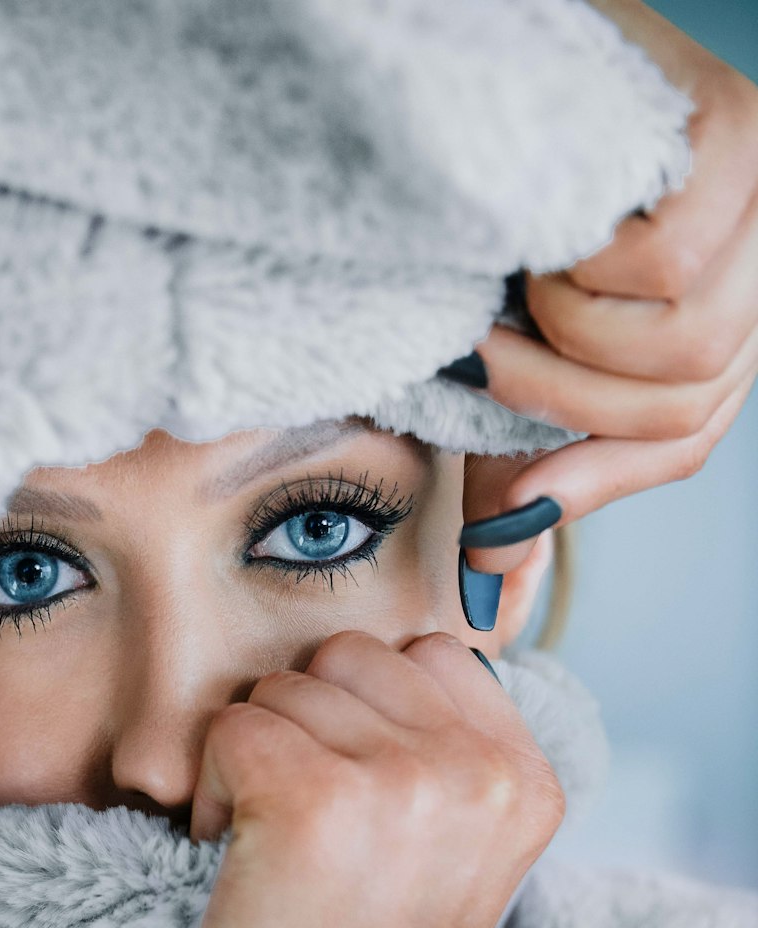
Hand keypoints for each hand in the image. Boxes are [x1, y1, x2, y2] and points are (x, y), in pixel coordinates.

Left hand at [167, 630, 564, 927]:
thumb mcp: (452, 852)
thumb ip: (444, 752)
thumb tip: (375, 658)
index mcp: (525, 778)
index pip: (430, 651)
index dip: (364, 710)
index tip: (356, 800)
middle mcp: (480, 769)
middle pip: (347, 656)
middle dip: (304, 726)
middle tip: (301, 826)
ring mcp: (402, 780)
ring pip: (281, 687)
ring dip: (253, 759)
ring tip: (271, 852)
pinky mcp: (311, 800)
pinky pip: (227, 728)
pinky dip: (208, 791)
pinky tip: (233, 859)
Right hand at [459, 0, 757, 575]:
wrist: (465, 68)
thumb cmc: (494, 221)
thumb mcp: (510, 361)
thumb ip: (517, 469)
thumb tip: (491, 592)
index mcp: (714, 310)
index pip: (688, 434)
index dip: (598, 478)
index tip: (509, 496)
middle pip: (690, 398)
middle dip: (566, 402)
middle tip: (489, 354)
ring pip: (685, 347)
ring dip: (569, 333)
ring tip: (526, 276)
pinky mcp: (741, 138)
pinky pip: (666, 268)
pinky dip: (586, 268)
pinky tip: (561, 223)